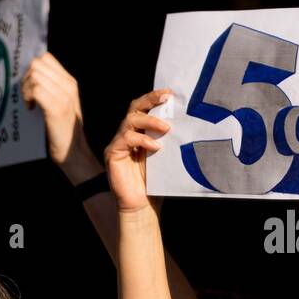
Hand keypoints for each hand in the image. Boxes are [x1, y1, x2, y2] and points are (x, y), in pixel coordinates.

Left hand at [22, 53, 89, 176]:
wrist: (74, 152)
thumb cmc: (61, 130)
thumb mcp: (60, 103)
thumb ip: (50, 87)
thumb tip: (27, 75)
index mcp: (70, 83)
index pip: (46, 58)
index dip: (32, 68)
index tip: (29, 84)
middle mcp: (68, 86)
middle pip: (37, 63)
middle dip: (26, 77)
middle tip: (26, 95)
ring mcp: (63, 96)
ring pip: (35, 75)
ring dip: (25, 88)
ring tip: (28, 102)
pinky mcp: (56, 108)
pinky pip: (36, 90)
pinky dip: (28, 97)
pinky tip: (30, 108)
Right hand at [104, 90, 169, 212]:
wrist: (142, 205)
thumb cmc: (155, 182)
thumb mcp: (164, 157)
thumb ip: (168, 140)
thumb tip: (186, 123)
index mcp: (139, 132)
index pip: (143, 108)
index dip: (154, 98)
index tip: (170, 93)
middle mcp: (126, 133)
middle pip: (134, 108)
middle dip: (150, 100)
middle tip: (166, 99)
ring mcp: (118, 142)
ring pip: (130, 121)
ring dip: (149, 122)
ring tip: (166, 128)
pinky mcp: (112, 153)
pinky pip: (125, 139)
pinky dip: (142, 140)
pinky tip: (155, 147)